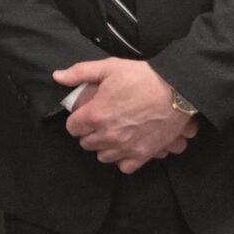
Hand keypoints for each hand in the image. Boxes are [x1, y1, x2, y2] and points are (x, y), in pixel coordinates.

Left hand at [52, 58, 199, 172]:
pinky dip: (123, 159)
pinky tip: (127, 146)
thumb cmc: (142, 76)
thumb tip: (57, 76)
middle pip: (86, 144)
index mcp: (95, 114)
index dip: (78, 120)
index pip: (73, 127)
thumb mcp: (110, 67)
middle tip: (101, 122)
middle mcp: (107, 134)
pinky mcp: (142, 155)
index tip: (86, 114)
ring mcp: (125, 147)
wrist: (176, 90)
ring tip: (114, 134)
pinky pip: (124, 167)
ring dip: (105, 146)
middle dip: (90, 133)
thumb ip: (80, 72)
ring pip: (103, 156)